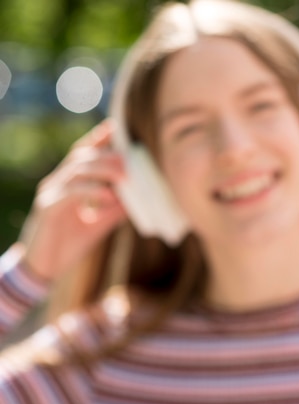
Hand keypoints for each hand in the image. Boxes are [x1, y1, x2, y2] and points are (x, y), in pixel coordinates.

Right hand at [19, 120, 126, 280]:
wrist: (45, 268)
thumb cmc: (71, 243)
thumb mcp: (100, 223)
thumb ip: (117, 208)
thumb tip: (142, 197)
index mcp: (68, 182)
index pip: (82, 153)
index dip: (98, 139)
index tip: (117, 128)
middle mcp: (56, 182)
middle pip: (81, 156)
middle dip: (107, 154)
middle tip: (129, 159)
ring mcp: (49, 193)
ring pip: (76, 170)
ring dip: (103, 170)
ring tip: (125, 176)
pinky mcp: (47, 208)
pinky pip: (69, 192)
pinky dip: (91, 191)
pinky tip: (109, 197)